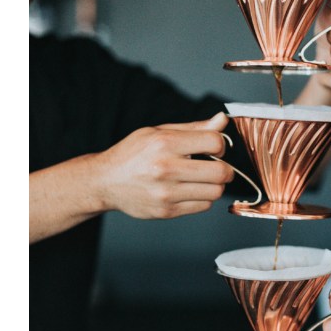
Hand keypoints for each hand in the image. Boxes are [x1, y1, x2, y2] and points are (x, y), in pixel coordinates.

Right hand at [95, 112, 233, 218]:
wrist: (105, 181)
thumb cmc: (133, 154)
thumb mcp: (159, 132)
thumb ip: (194, 128)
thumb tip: (222, 120)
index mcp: (164, 143)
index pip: (214, 142)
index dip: (220, 145)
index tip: (214, 148)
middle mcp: (165, 168)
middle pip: (220, 172)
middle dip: (225, 169)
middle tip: (217, 167)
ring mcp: (166, 192)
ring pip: (215, 192)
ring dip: (215, 185)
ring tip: (202, 179)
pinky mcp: (166, 211)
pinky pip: (203, 206)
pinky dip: (203, 198)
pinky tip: (191, 190)